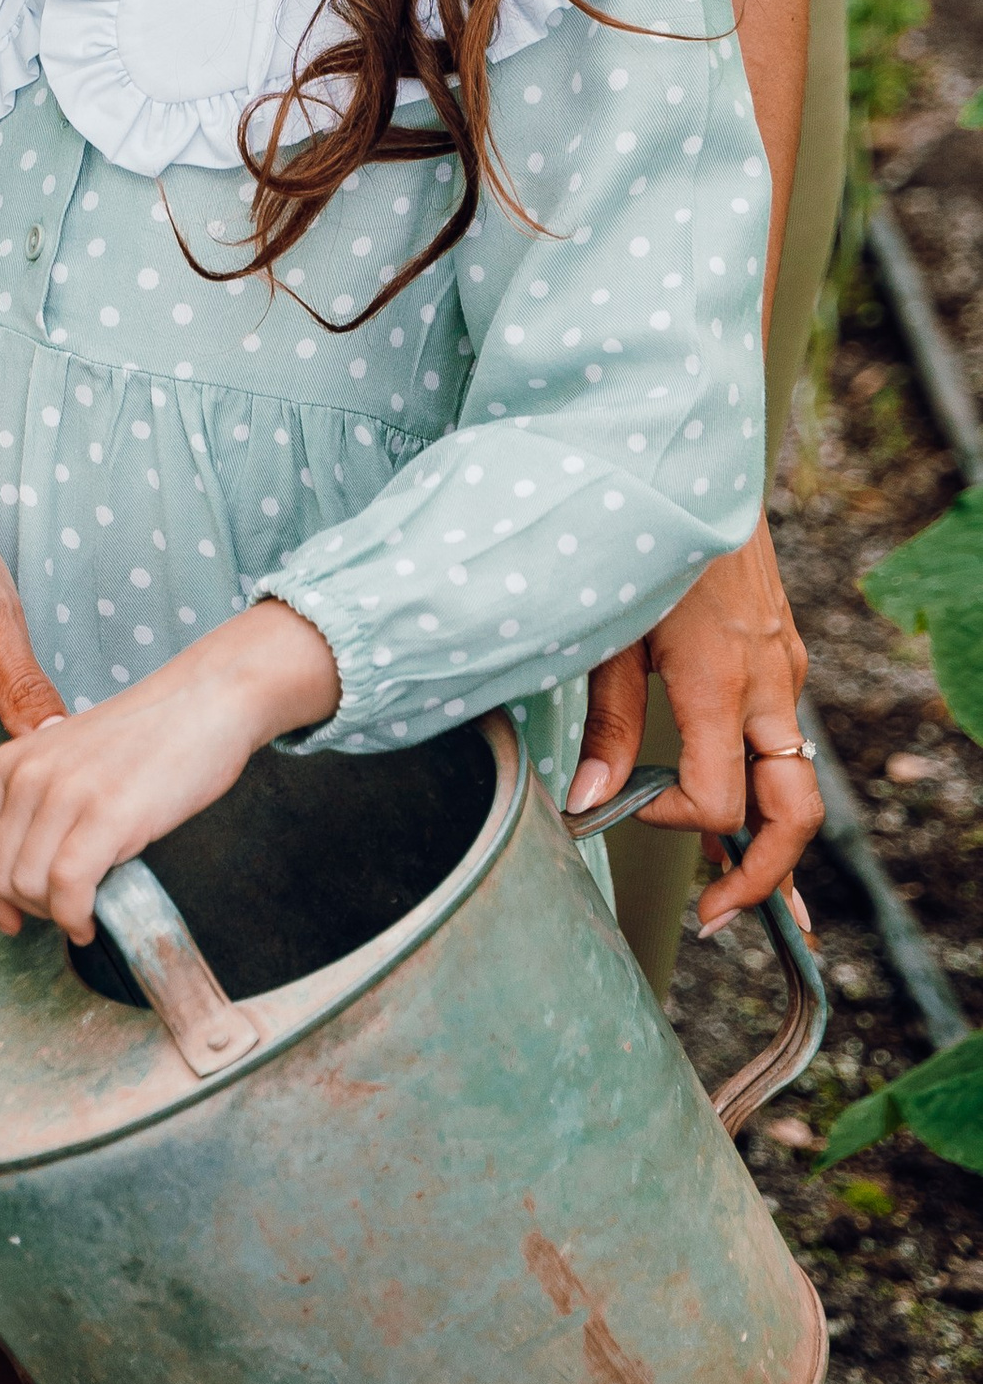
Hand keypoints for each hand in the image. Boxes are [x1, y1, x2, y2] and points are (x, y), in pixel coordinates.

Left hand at [0, 603, 341, 942]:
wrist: (206, 701)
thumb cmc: (147, 740)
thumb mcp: (68, 762)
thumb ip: (36, 805)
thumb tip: (18, 879)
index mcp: (10, 761)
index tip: (10, 918)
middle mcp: (26, 774)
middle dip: (26, 910)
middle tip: (64, 912)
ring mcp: (64, 792)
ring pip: (27, 887)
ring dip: (54, 916)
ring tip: (85, 911)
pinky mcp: (106, 813)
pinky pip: (67, 888)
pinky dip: (76, 918)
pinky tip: (93, 921)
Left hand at [567, 519, 817, 927]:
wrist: (694, 466)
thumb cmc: (641, 542)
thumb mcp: (610, 631)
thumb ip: (607, 721)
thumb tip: (587, 802)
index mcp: (719, 682)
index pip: (718, 800)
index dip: (675, 823)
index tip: (628, 805)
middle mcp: (767, 685)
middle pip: (793, 815)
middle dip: (763, 877)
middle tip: (716, 917)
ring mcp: (783, 671)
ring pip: (796, 782)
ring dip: (771, 840)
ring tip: (732, 888)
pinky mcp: (782, 657)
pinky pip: (784, 739)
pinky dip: (767, 787)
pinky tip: (743, 815)